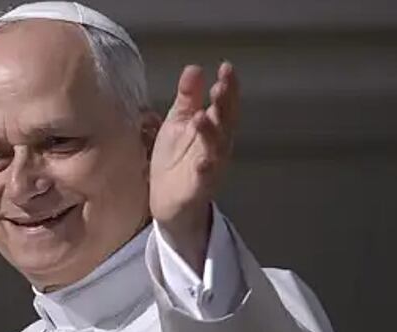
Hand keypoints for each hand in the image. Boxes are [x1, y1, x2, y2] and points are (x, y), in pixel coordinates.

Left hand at [149, 61, 239, 250]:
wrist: (167, 199)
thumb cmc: (176, 158)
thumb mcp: (179, 122)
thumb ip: (187, 98)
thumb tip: (194, 68)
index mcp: (213, 126)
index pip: (224, 102)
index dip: (228, 85)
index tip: (226, 67)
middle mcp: (217, 144)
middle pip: (225, 120)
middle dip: (225, 103)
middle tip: (221, 85)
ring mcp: (211, 165)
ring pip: (216, 146)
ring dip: (212, 132)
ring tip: (202, 117)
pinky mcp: (200, 186)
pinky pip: (206, 176)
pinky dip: (206, 168)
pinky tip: (203, 161)